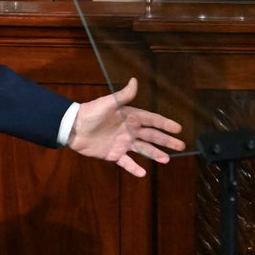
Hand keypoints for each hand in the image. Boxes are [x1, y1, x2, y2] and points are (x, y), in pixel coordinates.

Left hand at [67, 78, 184, 176]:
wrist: (72, 128)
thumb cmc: (90, 113)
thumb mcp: (108, 103)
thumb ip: (123, 95)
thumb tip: (135, 80)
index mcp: (130, 117)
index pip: (152, 120)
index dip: (165, 124)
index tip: (178, 128)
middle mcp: (129, 130)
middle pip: (152, 136)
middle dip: (166, 140)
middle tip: (181, 145)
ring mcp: (122, 143)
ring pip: (143, 149)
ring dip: (155, 154)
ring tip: (167, 160)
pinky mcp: (113, 154)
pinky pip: (127, 163)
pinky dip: (134, 168)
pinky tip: (143, 173)